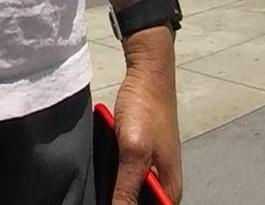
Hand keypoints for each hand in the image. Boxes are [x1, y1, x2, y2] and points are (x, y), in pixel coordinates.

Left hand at [112, 29, 181, 203]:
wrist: (148, 73)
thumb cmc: (146, 110)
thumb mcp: (134, 153)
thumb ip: (126, 190)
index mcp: (170, 191)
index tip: (106, 199)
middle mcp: (163, 184)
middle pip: (138, 202)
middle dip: (117, 198)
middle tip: (95, 189)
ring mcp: (152, 167)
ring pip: (129, 189)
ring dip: (112, 186)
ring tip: (95, 180)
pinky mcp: (140, 154)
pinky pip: (123, 173)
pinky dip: (111, 172)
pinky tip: (98, 167)